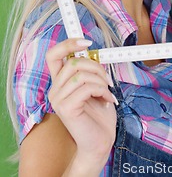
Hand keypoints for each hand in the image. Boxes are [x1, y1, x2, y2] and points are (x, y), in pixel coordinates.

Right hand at [46, 38, 117, 170]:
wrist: (101, 140)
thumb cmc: (99, 113)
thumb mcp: (95, 85)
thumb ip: (89, 70)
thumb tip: (91, 51)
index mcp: (60, 81)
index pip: (53, 55)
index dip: (68, 44)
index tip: (86, 42)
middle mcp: (55, 89)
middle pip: (72, 62)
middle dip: (95, 66)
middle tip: (106, 79)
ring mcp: (58, 99)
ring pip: (81, 74)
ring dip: (101, 80)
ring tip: (106, 91)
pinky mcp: (65, 108)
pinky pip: (86, 87)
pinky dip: (102, 90)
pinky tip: (106, 99)